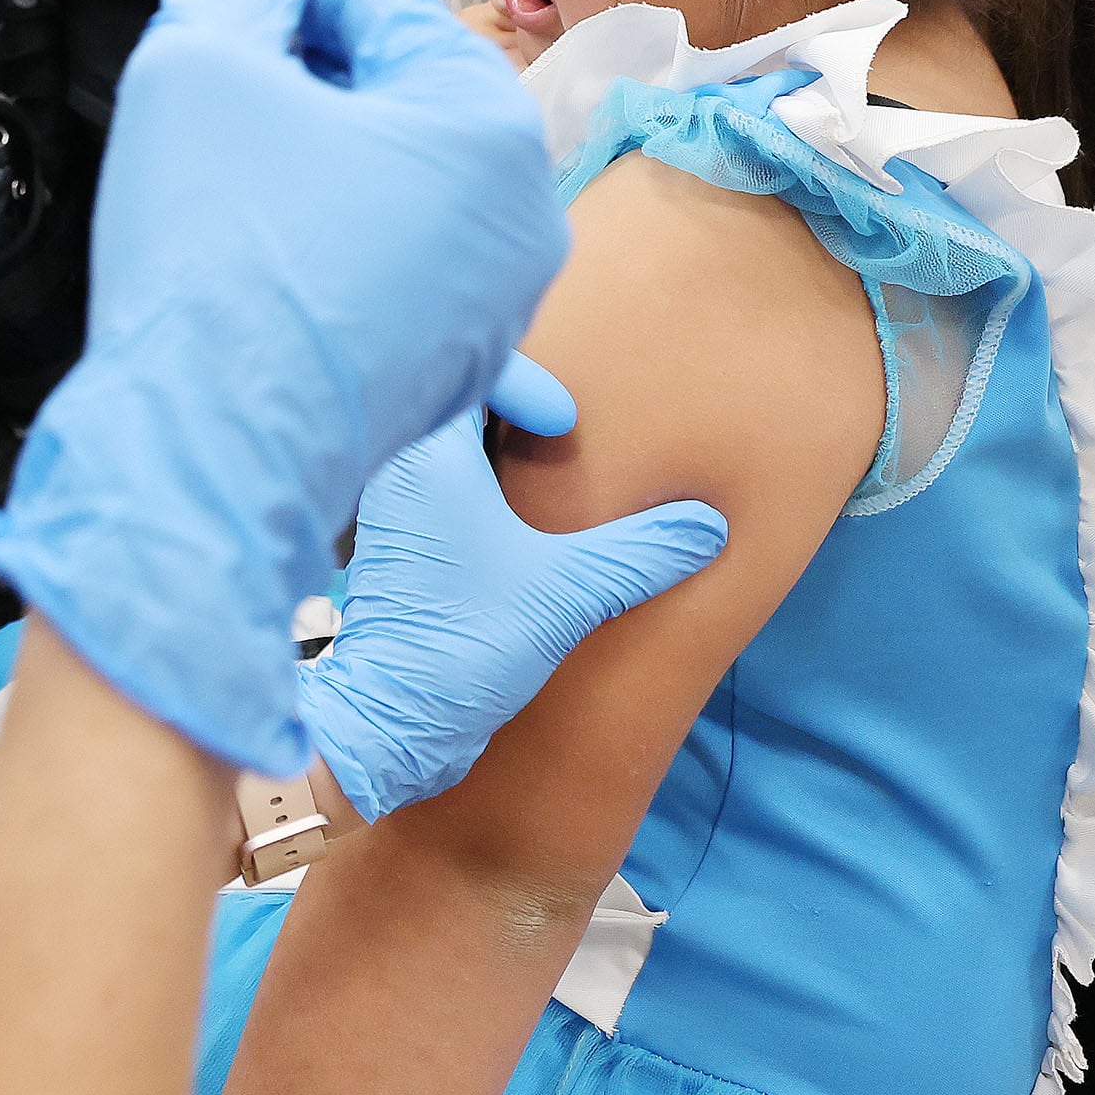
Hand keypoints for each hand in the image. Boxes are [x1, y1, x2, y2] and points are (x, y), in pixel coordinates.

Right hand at [0, 0, 569, 775]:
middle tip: (213, 98)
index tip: (223, 7)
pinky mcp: (454, 364)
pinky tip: (259, 252)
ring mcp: (498, 300)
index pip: (378, 3)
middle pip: (397, 91)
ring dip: (318, 159)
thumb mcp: (197, 62)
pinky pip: (395, 261)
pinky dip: (332, 238)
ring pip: (396, 178)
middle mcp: (524, 212)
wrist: (206, 451)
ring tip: (230, 180)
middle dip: (304, 80)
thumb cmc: (211, 260)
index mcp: (488, 123)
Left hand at [298, 409, 725, 822]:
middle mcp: (394, 469)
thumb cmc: (464, 647)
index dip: (526, 382)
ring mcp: (388, 507)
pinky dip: (472, 486)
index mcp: (426, 457)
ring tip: (545, 475)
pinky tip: (512, 524)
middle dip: (511, 407)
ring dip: (492, 449)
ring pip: (440, 444)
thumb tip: (707, 525)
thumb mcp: (568, 592)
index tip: (564, 424)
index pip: (467, 369)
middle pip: (452, 397)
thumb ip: (640, 552)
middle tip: (561, 431)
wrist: (393, 725)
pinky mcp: (392, 545)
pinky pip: (431, 484)